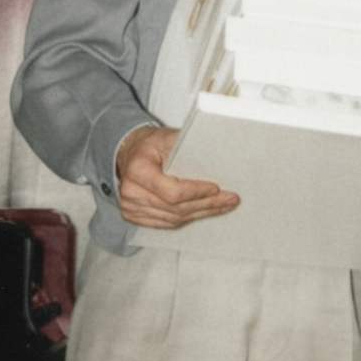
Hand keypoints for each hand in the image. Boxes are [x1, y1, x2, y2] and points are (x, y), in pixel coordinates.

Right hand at [115, 125, 239, 227]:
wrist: (129, 152)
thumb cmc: (151, 144)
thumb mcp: (169, 137)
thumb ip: (189, 149)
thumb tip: (218, 157)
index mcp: (138, 170)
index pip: (173, 192)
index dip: (197, 193)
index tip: (216, 188)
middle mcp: (131, 192)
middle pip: (176, 208)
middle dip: (208, 204)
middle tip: (231, 200)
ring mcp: (130, 207)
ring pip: (174, 218)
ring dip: (202, 213)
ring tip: (223, 206)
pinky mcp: (134, 216)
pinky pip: (166, 223)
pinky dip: (188, 217)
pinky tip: (204, 211)